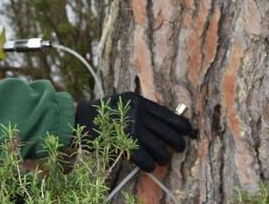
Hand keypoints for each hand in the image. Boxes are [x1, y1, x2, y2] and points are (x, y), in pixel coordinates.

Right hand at [74, 92, 191, 171]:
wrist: (80, 119)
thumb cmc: (102, 112)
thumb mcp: (125, 103)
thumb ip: (142, 109)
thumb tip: (164, 122)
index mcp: (140, 102)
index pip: (169, 115)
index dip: (182, 126)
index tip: (188, 132)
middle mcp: (139, 115)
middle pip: (169, 132)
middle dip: (178, 143)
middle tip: (179, 149)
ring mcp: (132, 130)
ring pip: (159, 148)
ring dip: (163, 157)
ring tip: (162, 160)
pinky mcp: (125, 144)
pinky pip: (145, 159)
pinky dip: (150, 164)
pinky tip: (150, 166)